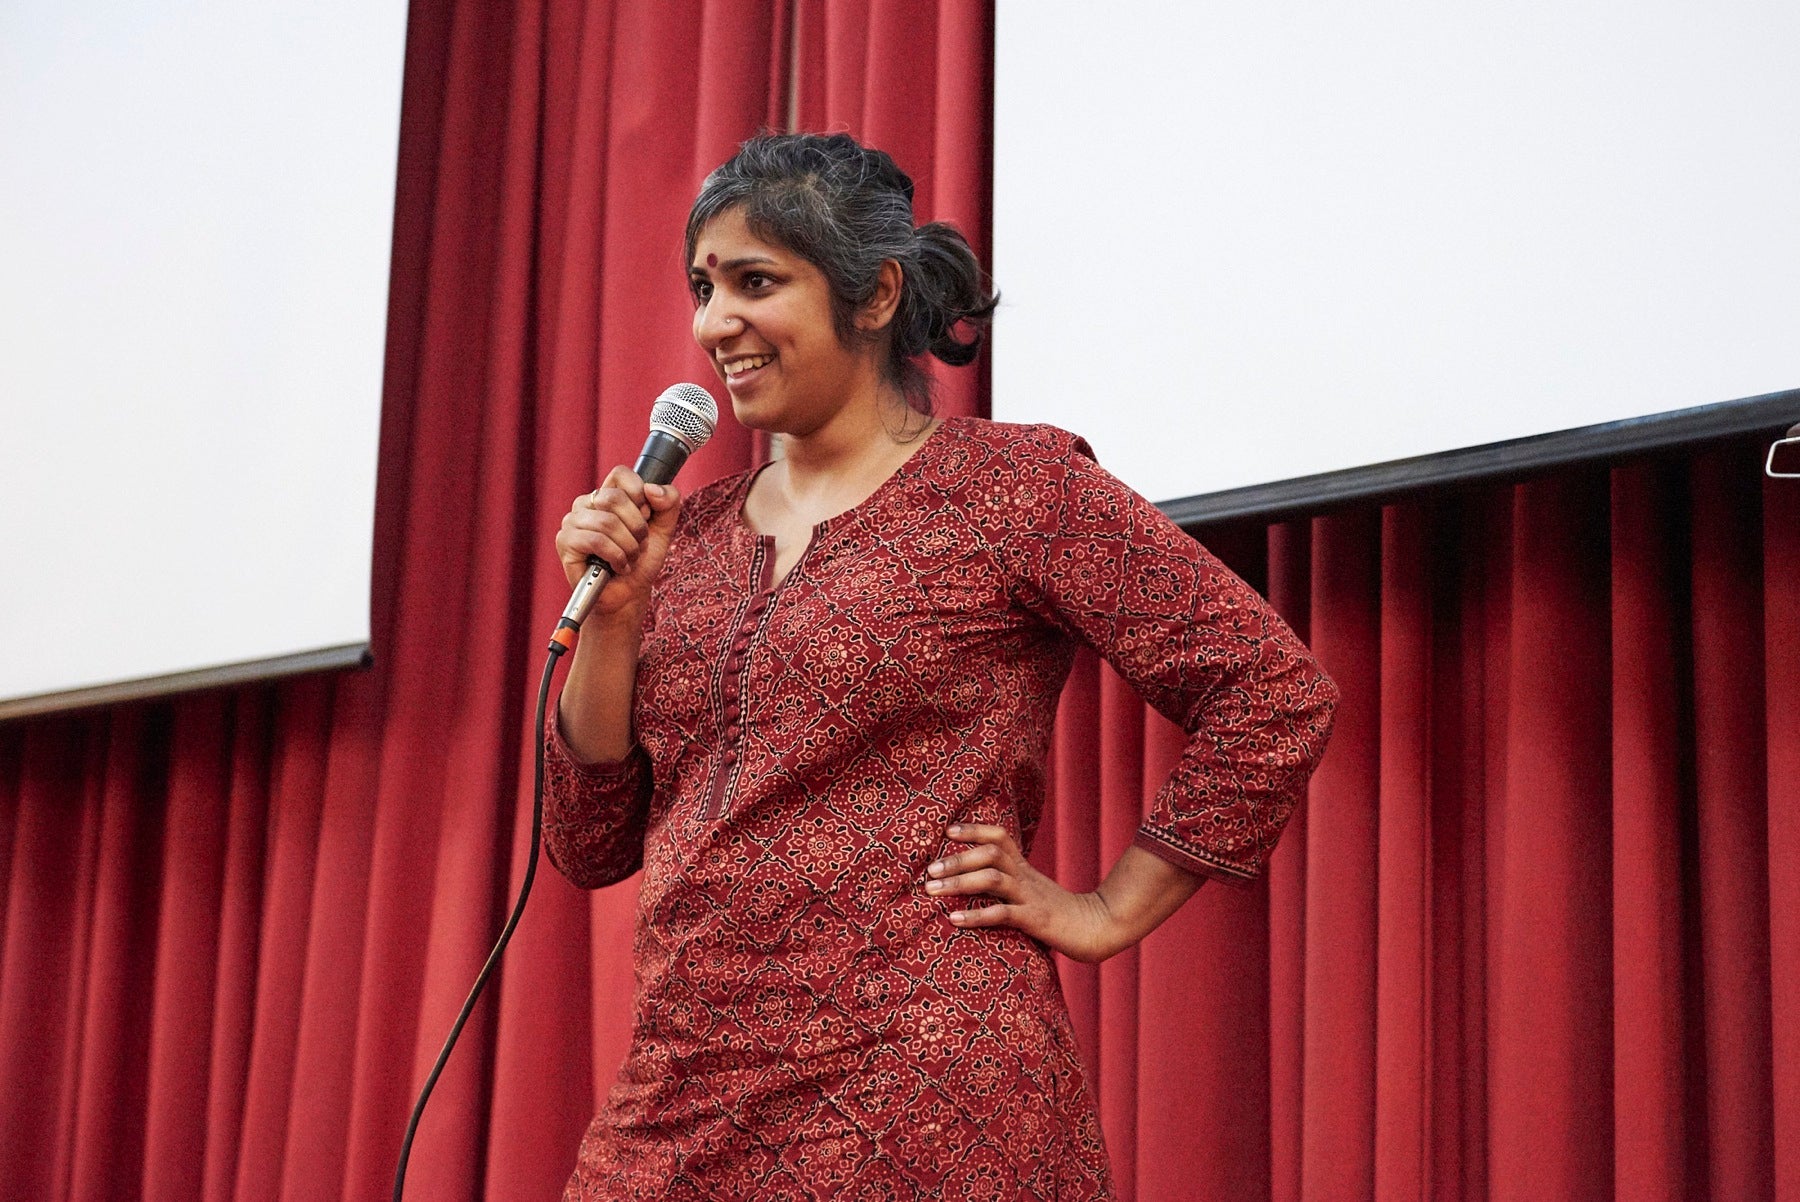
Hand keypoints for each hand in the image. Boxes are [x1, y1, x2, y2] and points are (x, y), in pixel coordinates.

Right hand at [555, 466, 681, 621]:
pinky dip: (615, 556)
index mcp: (607, 494)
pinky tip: (617, 566)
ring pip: (607, 522)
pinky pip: (596, 541)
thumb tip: (652, 489)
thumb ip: (669, 503)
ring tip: (628, 559)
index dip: (639, 493)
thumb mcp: (665, 529)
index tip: (646, 517)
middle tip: (638, 544)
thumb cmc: (641, 560)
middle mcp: (586, 504)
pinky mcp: (565, 542)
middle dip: (637, 527)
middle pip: (615, 498)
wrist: (629, 594)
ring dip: (628, 546)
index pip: (620, 474)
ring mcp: (573, 522)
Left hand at [923, 824, 1128, 963]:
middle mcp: (1024, 876)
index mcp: (1023, 867)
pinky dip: (976, 916)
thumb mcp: (1031, 889)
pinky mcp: (1034, 920)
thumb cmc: (1057, 911)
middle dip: (957, 860)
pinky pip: (1002, 914)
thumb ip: (1008, 881)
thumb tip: (972, 879)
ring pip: (992, 879)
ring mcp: (1029, 897)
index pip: (999, 837)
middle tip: (929, 870)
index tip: (947, 831)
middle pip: (990, 854)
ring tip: (933, 890)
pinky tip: (954, 920)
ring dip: (959, 883)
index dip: (973, 830)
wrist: (1095, 928)